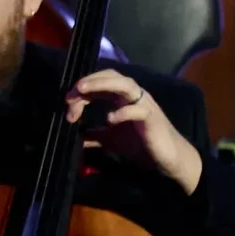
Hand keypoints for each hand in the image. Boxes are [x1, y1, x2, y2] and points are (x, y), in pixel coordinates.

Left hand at [67, 67, 204, 192]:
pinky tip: (109, 119)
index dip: (83, 88)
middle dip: (90, 81)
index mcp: (122, 98)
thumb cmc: (140, 144)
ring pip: (125, 85)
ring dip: (102, 85)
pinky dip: (122, 112)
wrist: (167, 159)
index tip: (67, 102)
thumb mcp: (110, 140)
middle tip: (71, 92)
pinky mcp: (152, 117)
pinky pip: (138, 109)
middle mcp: (134, 95)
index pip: (101, 82)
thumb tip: (74, 136)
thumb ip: (93, 136)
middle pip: (112, 76)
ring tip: (83, 91)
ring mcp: (144, 104)